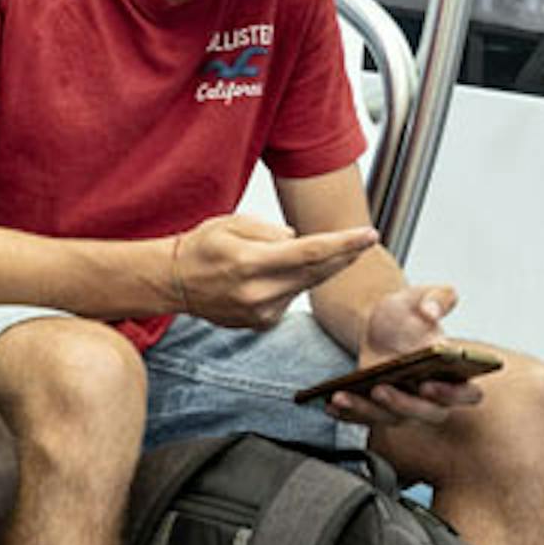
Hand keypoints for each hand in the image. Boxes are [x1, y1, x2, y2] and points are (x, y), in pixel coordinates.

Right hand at [168, 215, 378, 330]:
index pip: (311, 252)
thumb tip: (298, 240)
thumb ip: (270, 229)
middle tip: (364, 240)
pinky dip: (292, 284)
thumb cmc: (202, 247)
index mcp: (251, 262)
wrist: (174, 282)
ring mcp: (261, 312)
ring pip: (306, 286)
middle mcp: (259, 292)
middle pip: (317, 272)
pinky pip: (291, 297)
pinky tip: (271, 276)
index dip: (344, 244)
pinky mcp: (262, 323)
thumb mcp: (231, 221)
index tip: (369, 235)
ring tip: (293, 254)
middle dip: (344, 256)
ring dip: (315, 269)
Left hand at [318, 284, 481, 429]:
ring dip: (367, 411)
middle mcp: (433, 396)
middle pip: (428, 414)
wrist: (380, 322)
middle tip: (381, 389)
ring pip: (392, 419)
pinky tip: (330, 403)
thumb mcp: (423, 296)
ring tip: (343, 396)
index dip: (451, 394)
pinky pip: (365, 418)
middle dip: (404, 405)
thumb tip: (431, 312)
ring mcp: (406, 406)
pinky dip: (348, 414)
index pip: (466, 394)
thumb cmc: (410, 313)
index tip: (429, 384)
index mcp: (455, 372)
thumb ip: (437, 298)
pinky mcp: (379, 408)